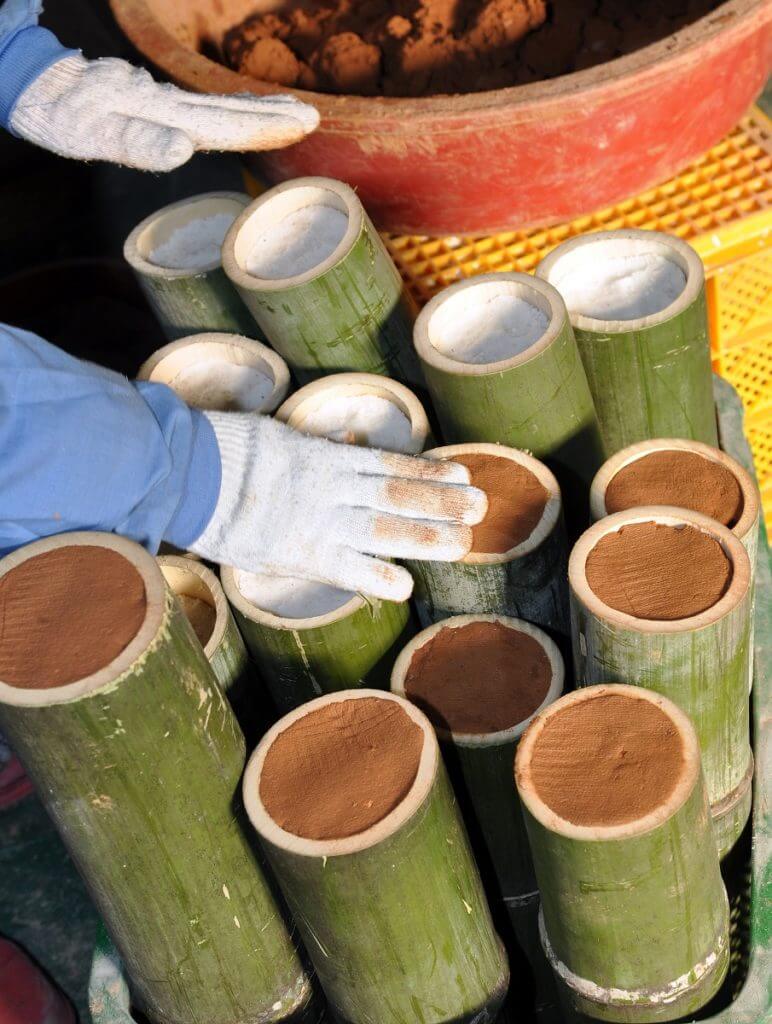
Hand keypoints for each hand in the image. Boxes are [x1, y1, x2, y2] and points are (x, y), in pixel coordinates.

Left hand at [10, 55, 318, 170]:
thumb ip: (136, 142)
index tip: (303, 123)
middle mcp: (169, 107)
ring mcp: (163, 103)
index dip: (265, 126)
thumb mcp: (91, 133)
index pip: (225, 123)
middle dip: (272, 116)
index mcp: (164, 116)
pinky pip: (202, 106)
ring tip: (293, 115)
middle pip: (230, 112)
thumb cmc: (62, 114)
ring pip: (219, 106)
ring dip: (257, 111)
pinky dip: (228, 108)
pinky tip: (239, 111)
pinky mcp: (154, 104)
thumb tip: (183, 149)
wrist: (37, 83)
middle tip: (312, 118)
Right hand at [190, 414, 487, 601]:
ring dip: (426, 536)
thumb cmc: (224, 452)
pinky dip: (377, 577)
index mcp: (325, 457)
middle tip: (480, 506)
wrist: (186, 470)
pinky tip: (405, 587)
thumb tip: (343, 449)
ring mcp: (318, 519)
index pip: (389, 464)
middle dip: (441, 502)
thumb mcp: (275, 439)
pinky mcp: (297, 551)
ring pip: (384, 528)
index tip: (459, 473)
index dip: (427, 471)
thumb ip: (313, 452)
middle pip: (398, 495)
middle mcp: (331, 486)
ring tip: (463, 543)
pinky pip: (346, 568)